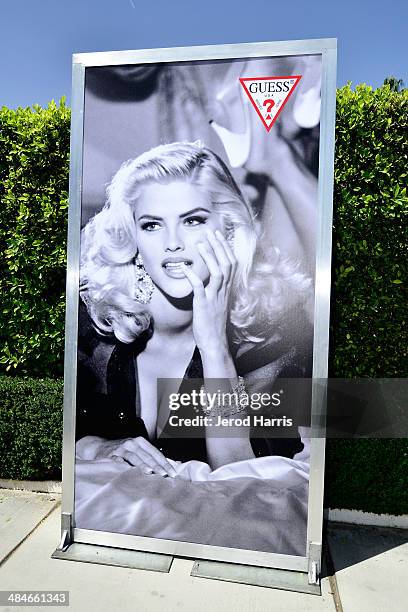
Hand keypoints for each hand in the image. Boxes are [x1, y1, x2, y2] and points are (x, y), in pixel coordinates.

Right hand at [92, 436, 176, 476]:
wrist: (100, 447)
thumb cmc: (122, 451)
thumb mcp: (136, 450)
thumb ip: (150, 457)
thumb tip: (171, 464)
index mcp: (141, 441)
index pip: (156, 453)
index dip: (165, 462)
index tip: (172, 472)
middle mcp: (132, 443)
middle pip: (147, 455)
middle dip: (157, 465)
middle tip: (165, 474)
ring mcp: (122, 448)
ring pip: (135, 457)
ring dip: (143, 464)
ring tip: (150, 471)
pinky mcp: (112, 454)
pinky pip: (120, 461)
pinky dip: (126, 466)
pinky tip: (131, 472)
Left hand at [182, 228, 236, 355]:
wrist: (214, 343)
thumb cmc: (212, 324)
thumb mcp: (216, 303)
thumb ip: (215, 289)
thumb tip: (209, 278)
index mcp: (227, 290)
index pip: (231, 264)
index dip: (225, 248)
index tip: (218, 234)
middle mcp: (223, 291)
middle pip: (226, 263)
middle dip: (219, 246)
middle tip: (210, 231)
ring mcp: (214, 298)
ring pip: (217, 272)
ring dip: (209, 256)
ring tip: (200, 243)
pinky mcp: (203, 305)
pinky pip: (199, 288)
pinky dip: (192, 276)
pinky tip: (184, 267)